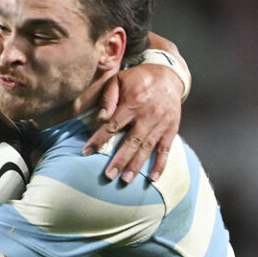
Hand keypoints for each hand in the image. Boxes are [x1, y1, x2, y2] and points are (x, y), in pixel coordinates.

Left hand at [80, 61, 182, 181]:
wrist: (169, 75)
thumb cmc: (138, 78)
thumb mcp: (119, 79)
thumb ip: (108, 97)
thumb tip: (101, 118)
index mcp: (133, 102)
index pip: (112, 125)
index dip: (99, 139)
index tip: (86, 152)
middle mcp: (147, 115)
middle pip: (131, 142)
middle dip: (119, 160)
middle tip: (108, 176)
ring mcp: (160, 124)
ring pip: (147, 148)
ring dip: (136, 166)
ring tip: (126, 180)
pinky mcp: (170, 130)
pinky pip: (165, 150)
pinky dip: (160, 165)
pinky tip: (152, 178)